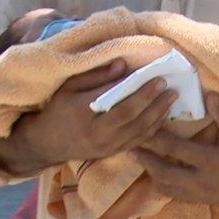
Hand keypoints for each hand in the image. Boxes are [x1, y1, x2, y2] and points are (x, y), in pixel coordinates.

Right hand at [0, 59, 176, 174]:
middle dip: (155, 103)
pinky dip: (153, 128)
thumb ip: (96, 77)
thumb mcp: (69, 87)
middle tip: (170, 87)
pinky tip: (162, 115)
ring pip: (139, 133)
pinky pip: (138, 141)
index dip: (142, 93)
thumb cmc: (58, 110)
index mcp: (86, 116)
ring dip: (158, 115)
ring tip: (171, 98)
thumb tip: (123, 65)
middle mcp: (99, 135)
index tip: (157, 78)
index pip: (120, 105)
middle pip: (133, 120)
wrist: (46, 143)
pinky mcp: (113, 153)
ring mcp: (107, 147)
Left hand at [135, 93, 218, 205]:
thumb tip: (209, 94)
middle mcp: (201, 181)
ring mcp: (201, 194)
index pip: (175, 149)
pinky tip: (159, 174)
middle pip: (163, 173)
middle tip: (129, 146)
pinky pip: (176, 196)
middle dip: (145, 160)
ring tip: (140, 159)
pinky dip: (164, 185)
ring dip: (152, 174)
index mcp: (211, 161)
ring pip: (167, 188)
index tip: (141, 127)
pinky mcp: (204, 201)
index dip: (156, 138)